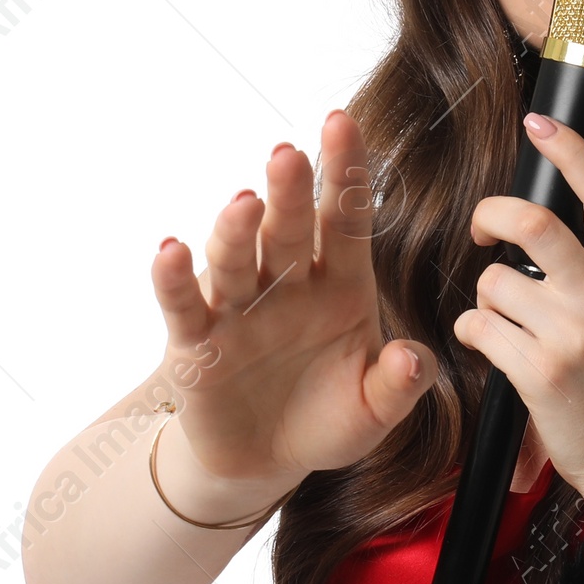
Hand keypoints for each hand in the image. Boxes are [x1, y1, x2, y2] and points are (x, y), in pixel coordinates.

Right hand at [149, 110, 437, 487]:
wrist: (267, 461)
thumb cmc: (326, 421)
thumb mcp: (374, 411)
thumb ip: (398, 385)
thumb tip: (413, 360)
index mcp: (340, 286)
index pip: (345, 219)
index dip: (345, 172)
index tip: (342, 122)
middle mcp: (287, 285)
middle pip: (287, 229)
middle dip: (288, 191)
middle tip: (289, 155)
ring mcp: (239, 309)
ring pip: (235, 258)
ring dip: (236, 229)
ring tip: (243, 203)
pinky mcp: (196, 341)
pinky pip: (183, 304)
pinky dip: (172, 278)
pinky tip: (170, 250)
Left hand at [451, 112, 583, 498]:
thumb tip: (542, 227)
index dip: (571, 150)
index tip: (540, 122)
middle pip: (535, 222)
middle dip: (492, 214)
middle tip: (482, 230)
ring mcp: (573, 334)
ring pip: (494, 281)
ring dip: (483, 301)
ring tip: (503, 328)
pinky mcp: (540, 371)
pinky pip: (478, 327)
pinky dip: (473, 334)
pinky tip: (493, 351)